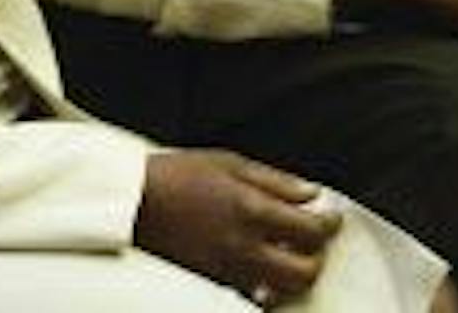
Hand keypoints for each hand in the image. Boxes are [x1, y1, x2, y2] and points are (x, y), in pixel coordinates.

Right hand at [133, 149, 339, 305]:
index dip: (329, 224)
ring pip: (281, 290)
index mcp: (250, 209)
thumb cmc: (172, 175)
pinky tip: (257, 267)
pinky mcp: (211, 283)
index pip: (312, 229)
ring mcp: (227, 270)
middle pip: (304, 271)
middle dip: (317, 257)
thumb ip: (274, 180)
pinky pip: (252, 294)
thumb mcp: (227, 162)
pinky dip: (262, 285)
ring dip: (291, 274)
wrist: (128, 200)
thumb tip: (309, 192)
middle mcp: (243, 246)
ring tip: (286, 255)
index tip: (330, 217)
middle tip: (312, 242)